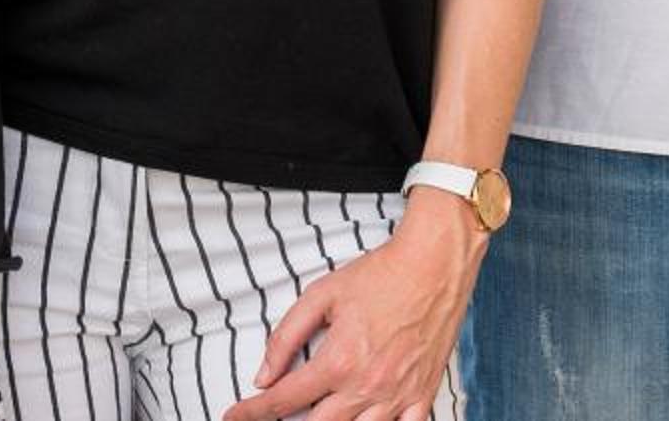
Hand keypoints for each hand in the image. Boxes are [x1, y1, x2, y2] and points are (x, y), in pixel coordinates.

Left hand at [222, 200, 482, 420]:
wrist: (434, 264)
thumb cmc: (380, 275)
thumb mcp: (321, 295)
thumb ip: (286, 336)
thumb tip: (263, 374)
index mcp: (338, 361)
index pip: (283, 400)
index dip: (253, 411)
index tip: (234, 415)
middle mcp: (366, 386)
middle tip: (269, 418)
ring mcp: (397, 396)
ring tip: (313, 419)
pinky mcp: (422, 395)